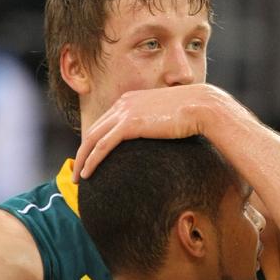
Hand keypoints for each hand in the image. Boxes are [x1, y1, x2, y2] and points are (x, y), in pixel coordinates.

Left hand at [73, 84, 234, 181]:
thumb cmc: (192, 115)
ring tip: (78, 178)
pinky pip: (102, 146)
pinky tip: (87, 174)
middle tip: (78, 171)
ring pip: (92, 139)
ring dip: (82, 160)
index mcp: (131, 101)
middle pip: (93, 131)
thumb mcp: (168, 119)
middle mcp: (123, 104)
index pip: (104, 123)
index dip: (94, 142)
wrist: (201, 106)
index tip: (90, 159)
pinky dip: (91, 161)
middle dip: (82, 152)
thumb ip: (157, 126)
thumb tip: (160, 139)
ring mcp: (124, 113)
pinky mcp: (129, 125)